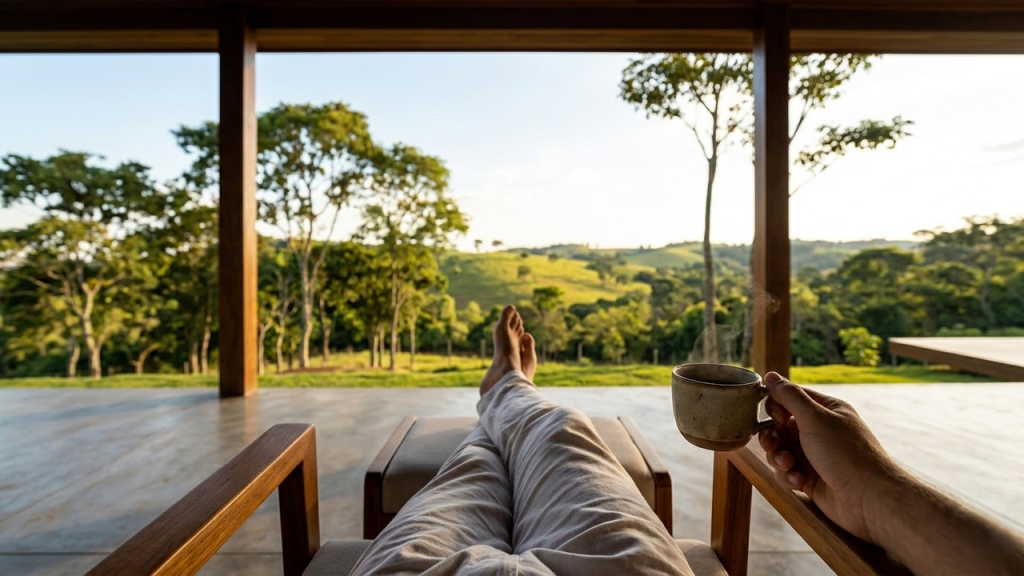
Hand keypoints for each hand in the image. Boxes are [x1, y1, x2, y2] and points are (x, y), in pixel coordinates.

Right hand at [758, 372, 902, 543]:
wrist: (869, 499)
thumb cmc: (846, 454)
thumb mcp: (815, 418)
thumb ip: (789, 396)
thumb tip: (770, 375)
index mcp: (825, 410)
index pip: (790, 399)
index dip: (777, 408)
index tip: (777, 418)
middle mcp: (820, 431)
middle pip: (780, 427)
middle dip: (773, 437)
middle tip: (774, 445)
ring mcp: (815, 456)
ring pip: (780, 450)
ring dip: (778, 458)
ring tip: (788, 465)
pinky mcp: (810, 478)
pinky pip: (786, 472)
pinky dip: (787, 476)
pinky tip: (798, 481)